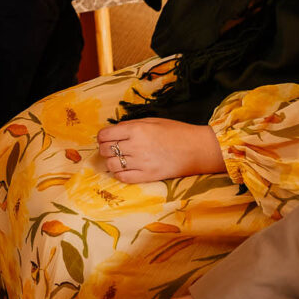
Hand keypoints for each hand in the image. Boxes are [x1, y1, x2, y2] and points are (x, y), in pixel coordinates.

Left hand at [95, 118, 225, 181]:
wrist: (196, 149)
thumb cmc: (176, 131)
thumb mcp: (153, 121)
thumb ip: (132, 125)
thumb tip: (114, 130)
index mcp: (137, 130)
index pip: (106, 135)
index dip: (101, 136)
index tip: (104, 138)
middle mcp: (136, 146)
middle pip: (106, 150)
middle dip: (105, 148)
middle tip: (110, 148)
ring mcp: (141, 163)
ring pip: (111, 165)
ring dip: (110, 162)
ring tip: (117, 159)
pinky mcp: (147, 177)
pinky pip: (123, 178)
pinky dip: (119, 174)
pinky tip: (124, 169)